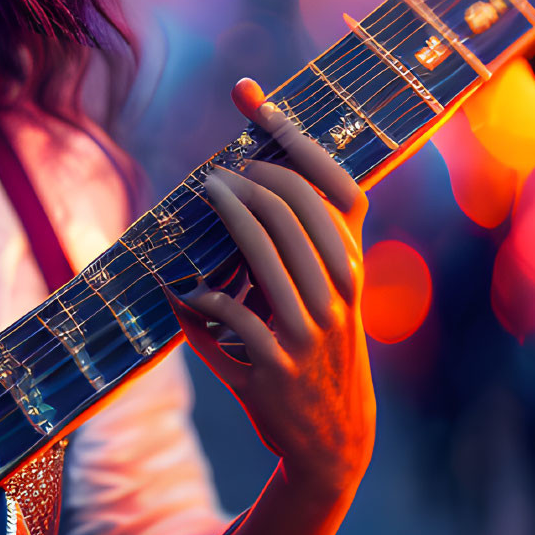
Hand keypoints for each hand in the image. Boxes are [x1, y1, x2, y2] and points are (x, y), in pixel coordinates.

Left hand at [161, 78, 376, 502]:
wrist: (332, 438)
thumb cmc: (313, 345)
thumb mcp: (319, 290)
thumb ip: (289, 239)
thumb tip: (237, 172)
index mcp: (351, 265)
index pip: (336, 185)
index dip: (293, 135)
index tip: (250, 96)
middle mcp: (339, 292)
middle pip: (291, 210)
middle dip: (247, 180)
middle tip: (214, 175)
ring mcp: (310, 331)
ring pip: (262, 253)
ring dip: (225, 217)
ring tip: (203, 196)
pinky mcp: (276, 367)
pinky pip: (233, 317)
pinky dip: (202, 300)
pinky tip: (183, 289)